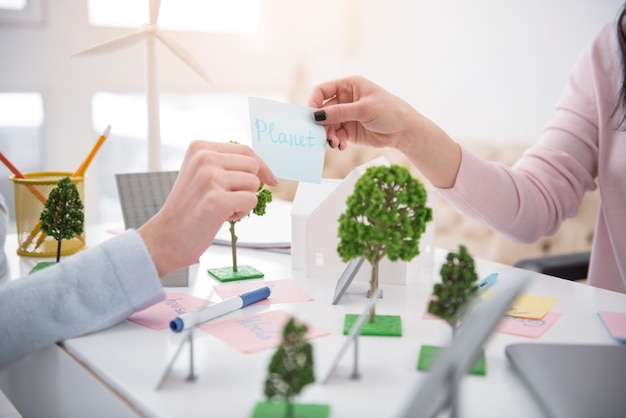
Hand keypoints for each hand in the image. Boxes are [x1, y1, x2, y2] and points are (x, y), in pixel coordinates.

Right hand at [137, 141, 276, 276]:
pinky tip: (222, 217)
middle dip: (248, 185)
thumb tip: (262, 168)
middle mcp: (205, 158)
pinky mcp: (217, 199)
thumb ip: (224, 165)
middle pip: (253, 166)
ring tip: (221, 208)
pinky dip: (241, 212)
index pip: (244, 150)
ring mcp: (210, 178)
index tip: (270, 178)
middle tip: (227, 199)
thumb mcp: (199, 175)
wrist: (165, 238)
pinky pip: (251, 201)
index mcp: (200, 148)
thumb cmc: (186, 209)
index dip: (261, 166)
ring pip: (253, 184)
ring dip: (243, 200)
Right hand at [309, 75, 461, 187]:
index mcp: (348, 85)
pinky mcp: (349, 130)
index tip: (311, 117)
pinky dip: (336, 141)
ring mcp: (346, 115)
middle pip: (322, 110)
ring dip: (328, 135)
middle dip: (321, 124)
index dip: (314, 102)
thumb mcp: (364, 109)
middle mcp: (345, 99)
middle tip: (323, 136)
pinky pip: (335, 135)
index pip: (322, 90)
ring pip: (327, 125)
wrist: (405, 131)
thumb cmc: (390, 111)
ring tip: (335, 143)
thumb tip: (317, 116)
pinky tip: (341, 146)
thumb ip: (339, 112)